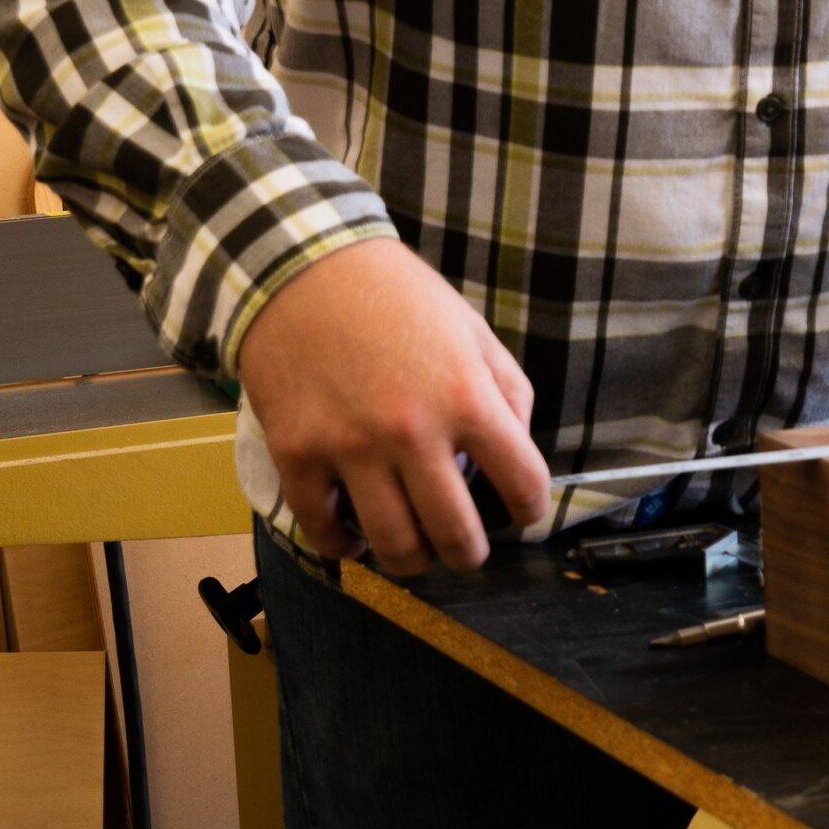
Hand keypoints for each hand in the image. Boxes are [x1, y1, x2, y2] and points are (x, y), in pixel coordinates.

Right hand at [236, 239, 550, 573]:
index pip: (523, 484)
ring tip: (414, 550)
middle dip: (470, 554)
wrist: (301, 268)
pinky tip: (355, 534)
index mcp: (466, 396)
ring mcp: (351, 448)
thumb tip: (516, 451)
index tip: (519, 513)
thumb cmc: (395, 296)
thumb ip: (506, 390)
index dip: (529, 510)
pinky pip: (325, 531)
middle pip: (456, 537)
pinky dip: (345, 545)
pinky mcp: (298, 455)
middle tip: (465, 549)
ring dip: (412, 561)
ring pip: (394, 548)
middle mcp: (413, 431)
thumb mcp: (471, 328)